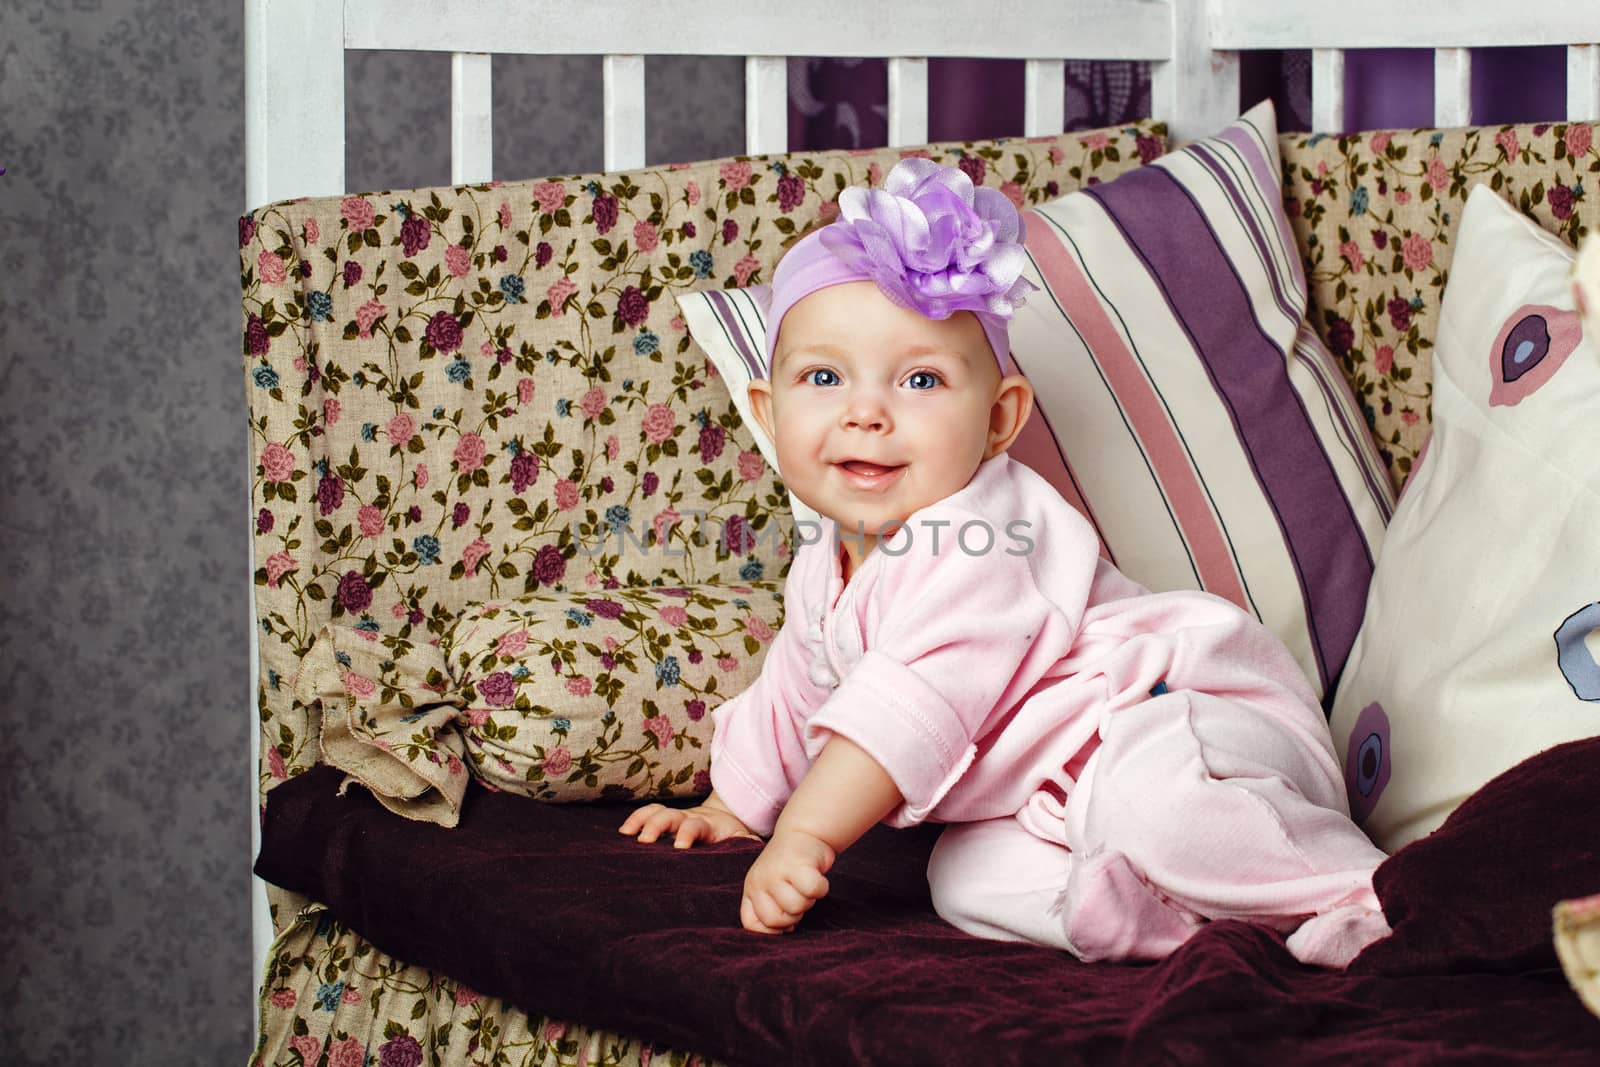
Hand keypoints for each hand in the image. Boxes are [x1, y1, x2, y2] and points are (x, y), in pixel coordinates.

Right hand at [618, 798, 757, 848]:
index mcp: (707, 826)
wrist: (726, 817)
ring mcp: (675, 817)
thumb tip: (751, 846)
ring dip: (640, 820)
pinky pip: (648, 813)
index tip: (679, 846)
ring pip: (655, 812)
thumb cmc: (732, 836)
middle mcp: (688, 818)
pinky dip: (635, 819)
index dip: (687, 834)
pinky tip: (622, 833)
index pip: (695, 827)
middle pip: (669, 816)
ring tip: (626, 834)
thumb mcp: (743, 838)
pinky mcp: (665, 819)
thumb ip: (745, 843)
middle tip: (645, 840)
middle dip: (656, 826)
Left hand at [740, 829, 834, 934]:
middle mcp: (759, 881)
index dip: (771, 928)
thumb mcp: (774, 889)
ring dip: (808, 898)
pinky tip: (816, 874)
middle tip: (798, 893)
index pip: (752, 924)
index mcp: (751, 889)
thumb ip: (774, 910)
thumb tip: (785, 931)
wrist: (804, 833)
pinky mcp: (797, 863)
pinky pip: (813, 890)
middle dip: (793, 913)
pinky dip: (821, 887)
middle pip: (776, 920)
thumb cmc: (790, 868)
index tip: (785, 914)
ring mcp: (776, 872)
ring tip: (805, 881)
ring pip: (797, 906)